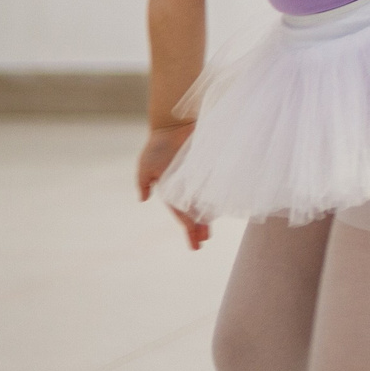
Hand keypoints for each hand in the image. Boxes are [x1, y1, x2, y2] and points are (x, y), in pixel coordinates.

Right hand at [136, 123, 210, 249]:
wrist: (175, 125)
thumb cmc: (159, 145)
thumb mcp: (146, 165)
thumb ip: (143, 182)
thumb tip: (142, 199)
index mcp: (173, 191)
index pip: (183, 216)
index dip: (190, 230)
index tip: (197, 245)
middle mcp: (189, 189)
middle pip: (197, 213)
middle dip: (200, 228)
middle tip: (205, 241)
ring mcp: (201, 180)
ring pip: (208, 204)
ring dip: (210, 218)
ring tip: (212, 231)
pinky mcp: (212, 169)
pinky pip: (218, 187)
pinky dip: (222, 198)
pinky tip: (226, 209)